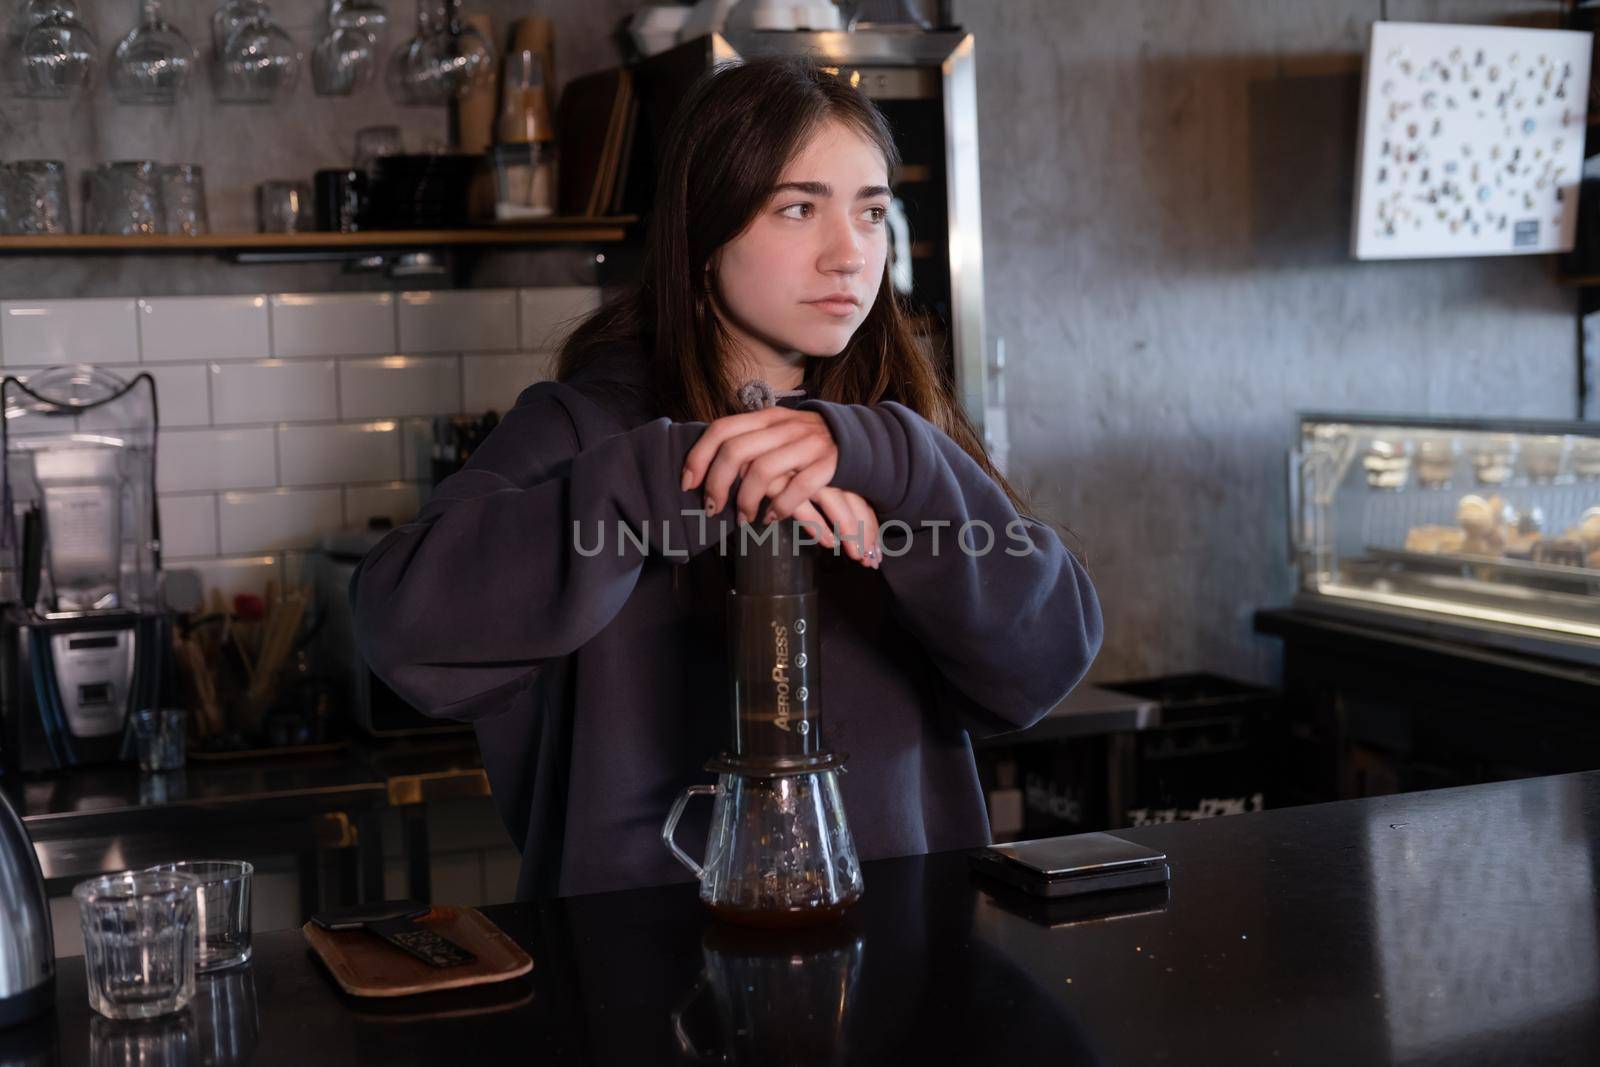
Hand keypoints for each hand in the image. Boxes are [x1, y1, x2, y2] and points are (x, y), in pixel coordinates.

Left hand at [681, 408, 879, 567]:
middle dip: (717, 485)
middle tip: (713, 508)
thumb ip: (750, 440)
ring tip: (744, 519)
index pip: (722, 428)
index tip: (688, 483)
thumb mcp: (778, 431)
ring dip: (747, 501)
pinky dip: (780, 507)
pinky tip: (771, 518)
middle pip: (736, 451)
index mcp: (767, 417)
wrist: (862, 440)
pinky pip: (799, 487)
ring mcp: (807, 444)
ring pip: (763, 471)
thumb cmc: (810, 442)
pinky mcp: (829, 464)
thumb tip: (708, 463)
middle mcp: (785, 426)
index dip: (699, 456)